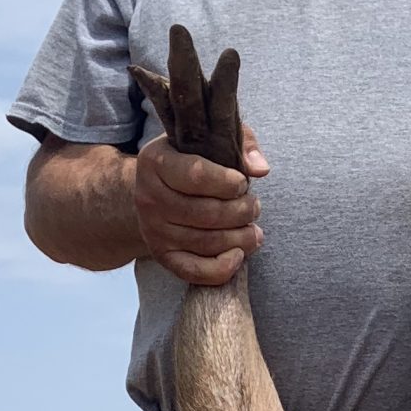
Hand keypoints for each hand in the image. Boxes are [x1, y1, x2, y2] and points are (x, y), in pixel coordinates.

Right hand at [134, 126, 269, 285]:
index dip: (229, 183)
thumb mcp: (211, 140)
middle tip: (254, 206)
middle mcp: (149, 197)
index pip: (197, 175)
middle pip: (206, 212)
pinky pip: (194, 271)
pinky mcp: (161, 255)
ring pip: (206, 242)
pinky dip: (222, 268)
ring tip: (254, 230)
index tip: (243, 183)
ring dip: (240, 238)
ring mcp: (153, 229)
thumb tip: (261, 168)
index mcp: (156, 161)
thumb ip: (241, 143)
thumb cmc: (191, 161)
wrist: (156, 189)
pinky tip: (238, 254)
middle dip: (242, 211)